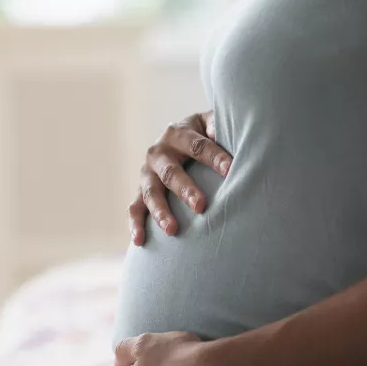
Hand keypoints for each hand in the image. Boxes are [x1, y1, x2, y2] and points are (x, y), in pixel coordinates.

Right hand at [129, 111, 232, 245]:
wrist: (178, 137)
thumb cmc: (204, 135)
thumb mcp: (211, 124)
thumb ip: (220, 126)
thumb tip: (231, 135)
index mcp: (179, 133)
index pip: (198, 146)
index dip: (214, 158)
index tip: (230, 171)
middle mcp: (159, 152)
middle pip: (171, 172)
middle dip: (185, 189)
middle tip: (201, 206)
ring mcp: (147, 172)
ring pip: (151, 193)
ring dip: (160, 212)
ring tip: (172, 230)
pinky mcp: (141, 190)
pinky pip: (135, 208)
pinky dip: (135, 224)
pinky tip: (139, 241)